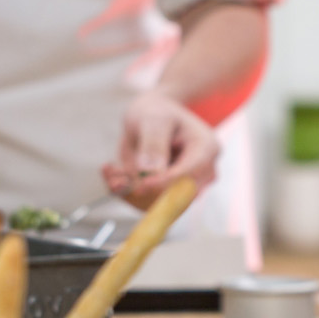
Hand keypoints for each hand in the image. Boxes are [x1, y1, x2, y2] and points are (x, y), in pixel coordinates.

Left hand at [104, 90, 218, 208]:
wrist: (155, 115)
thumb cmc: (158, 112)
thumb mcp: (154, 119)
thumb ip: (153, 142)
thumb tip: (150, 170)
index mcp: (205, 150)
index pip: (189, 176)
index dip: (164, 184)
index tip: (139, 185)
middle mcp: (201, 173)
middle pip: (177, 198)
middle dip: (143, 193)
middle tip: (115, 180)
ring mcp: (187, 185)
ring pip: (159, 205)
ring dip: (131, 194)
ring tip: (112, 174)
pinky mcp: (169, 194)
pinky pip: (148, 203)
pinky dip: (128, 194)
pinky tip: (115, 176)